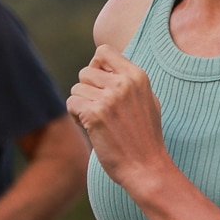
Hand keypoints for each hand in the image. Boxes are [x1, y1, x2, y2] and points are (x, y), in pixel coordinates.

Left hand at [68, 43, 167, 187]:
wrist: (147, 168)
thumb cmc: (146, 138)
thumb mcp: (148, 101)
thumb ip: (130, 82)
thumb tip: (107, 66)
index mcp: (137, 76)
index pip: (104, 51)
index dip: (96, 66)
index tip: (99, 84)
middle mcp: (123, 83)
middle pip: (86, 72)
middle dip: (87, 90)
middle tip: (97, 108)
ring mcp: (109, 98)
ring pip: (76, 88)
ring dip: (81, 104)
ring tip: (96, 120)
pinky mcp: (95, 114)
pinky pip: (71, 103)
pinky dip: (75, 116)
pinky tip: (89, 127)